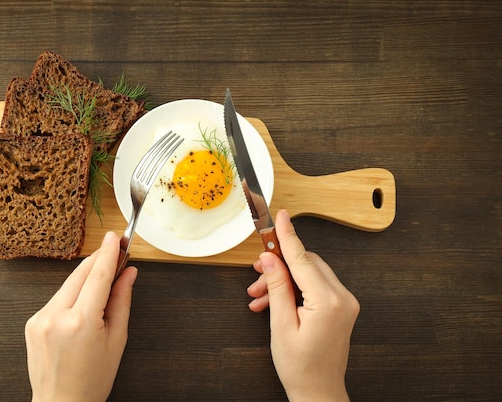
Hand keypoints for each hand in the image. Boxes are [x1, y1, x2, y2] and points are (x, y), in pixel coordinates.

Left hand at [25, 231, 137, 401]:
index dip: (108, 253)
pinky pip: (57, 297)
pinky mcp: (33, 321)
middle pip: (80, 274)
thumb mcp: (117, 339)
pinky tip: (83, 303)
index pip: (97, 275)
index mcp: (81, 322)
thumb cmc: (93, 378)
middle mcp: (56, 316)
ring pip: (68, 284)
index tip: (114, 237)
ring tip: (103, 283)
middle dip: (98, 259)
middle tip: (114, 248)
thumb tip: (128, 273)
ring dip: (85, 278)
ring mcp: (40, 318)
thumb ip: (121, 300)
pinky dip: (72, 294)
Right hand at [247, 210, 358, 401]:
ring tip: (259, 296)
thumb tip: (271, 258)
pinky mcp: (341, 307)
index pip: (303, 259)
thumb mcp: (281, 325)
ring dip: (283, 279)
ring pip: (309, 274)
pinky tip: (272, 302)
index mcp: (329, 301)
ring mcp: (344, 302)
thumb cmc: (300, 367)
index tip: (280, 216)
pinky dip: (294, 289)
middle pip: (306, 264)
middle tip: (256, 273)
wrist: (318, 392)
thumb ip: (277, 286)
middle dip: (279, 265)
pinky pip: (315, 286)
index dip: (287, 236)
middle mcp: (342, 298)